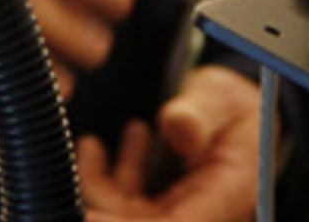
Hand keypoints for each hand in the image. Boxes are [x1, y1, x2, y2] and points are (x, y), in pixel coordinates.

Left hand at [77, 65, 260, 221]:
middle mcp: (202, 212)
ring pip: (126, 216)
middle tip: (73, 182)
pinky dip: (102, 179)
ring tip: (92, 147)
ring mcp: (176, 212)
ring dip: (101, 188)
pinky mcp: (157, 205)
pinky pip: (121, 203)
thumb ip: (199, 113)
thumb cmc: (234, 106)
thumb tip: (178, 126)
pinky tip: (95, 149)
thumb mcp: (220, 98)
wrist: (235, 110)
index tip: (90, 215)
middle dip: (103, 211)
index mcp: (228, 197)